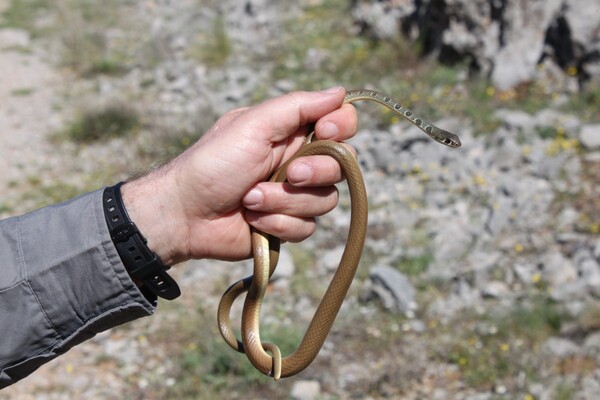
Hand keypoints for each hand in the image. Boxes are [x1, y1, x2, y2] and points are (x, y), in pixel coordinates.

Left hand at [121, 87, 357, 264]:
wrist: (185, 214)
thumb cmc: (213, 163)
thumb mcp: (252, 125)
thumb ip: (297, 107)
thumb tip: (340, 92)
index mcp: (291, 132)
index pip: (340, 122)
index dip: (342, 125)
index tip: (325, 130)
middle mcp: (299, 161)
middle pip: (341, 165)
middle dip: (315, 172)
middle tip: (288, 173)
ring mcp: (295, 195)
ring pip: (325, 200)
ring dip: (285, 201)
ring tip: (250, 198)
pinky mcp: (288, 224)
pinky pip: (306, 227)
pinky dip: (277, 223)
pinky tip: (253, 219)